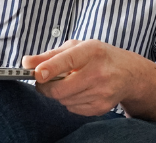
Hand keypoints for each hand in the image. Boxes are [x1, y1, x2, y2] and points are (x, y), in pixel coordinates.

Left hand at [23, 39, 137, 115]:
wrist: (128, 73)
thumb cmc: (99, 56)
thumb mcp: (77, 47)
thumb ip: (50, 55)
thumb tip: (26, 62)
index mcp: (92, 50)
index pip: (69, 60)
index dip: (51, 68)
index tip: (37, 73)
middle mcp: (99, 71)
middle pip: (62, 88)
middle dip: (46, 87)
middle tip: (42, 80)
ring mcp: (102, 92)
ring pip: (64, 100)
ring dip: (59, 93)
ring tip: (68, 82)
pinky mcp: (101, 107)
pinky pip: (73, 108)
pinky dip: (70, 101)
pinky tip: (79, 91)